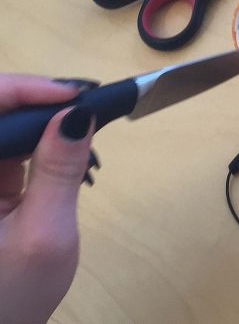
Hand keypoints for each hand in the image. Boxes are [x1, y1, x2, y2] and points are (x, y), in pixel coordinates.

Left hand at [0, 75, 95, 323]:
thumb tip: (78, 112)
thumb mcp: (45, 233)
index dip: (25, 89)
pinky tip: (64, 141)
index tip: (75, 95)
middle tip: (88, 103)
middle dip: (37, 98)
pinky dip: (36, 136)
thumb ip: (59, 170)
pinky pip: (6, 144)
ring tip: (84, 119)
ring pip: (2, 123)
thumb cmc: (12, 292)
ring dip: (39, 116)